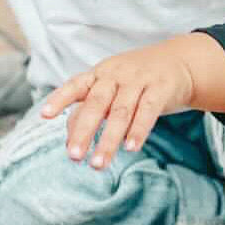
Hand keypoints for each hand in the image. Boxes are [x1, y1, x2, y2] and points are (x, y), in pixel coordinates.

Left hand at [39, 41, 195, 169]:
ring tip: (98, 164)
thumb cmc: (137, 80)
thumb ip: (89, 109)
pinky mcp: (160, 88)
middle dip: (84, 131)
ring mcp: (139, 80)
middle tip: (74, 156)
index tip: (44, 115)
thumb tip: (68, 141)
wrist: (180, 61)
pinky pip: (148, 111)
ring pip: (121, 112)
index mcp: (100, 73)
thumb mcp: (112, 88)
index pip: (76, 85)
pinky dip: (138, 130)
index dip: (60, 98)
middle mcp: (117, 74)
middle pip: (97, 103)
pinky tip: (131, 148)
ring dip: (109, 139)